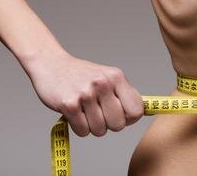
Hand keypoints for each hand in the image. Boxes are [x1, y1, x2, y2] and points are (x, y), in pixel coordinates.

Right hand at [23, 51, 144, 137]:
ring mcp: (86, 94)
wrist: (51, 64)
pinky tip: (75, 114)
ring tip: (85, 111)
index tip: (121, 116)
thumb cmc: (81, 75)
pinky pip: (83, 131)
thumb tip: (145, 110)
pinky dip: (79, 128)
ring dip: (92, 126)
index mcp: (116, 77)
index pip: (136, 110)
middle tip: (99, 114)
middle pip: (118, 124)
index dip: (129, 118)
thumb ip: (123, 93)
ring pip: (100, 130)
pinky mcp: (69, 105)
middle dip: (109, 124)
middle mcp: (103, 84)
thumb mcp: (107, 76)